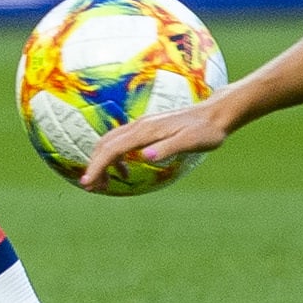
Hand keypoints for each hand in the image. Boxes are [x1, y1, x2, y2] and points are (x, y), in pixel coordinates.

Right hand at [77, 100, 232, 194]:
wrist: (214, 114)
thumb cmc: (205, 131)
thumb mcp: (191, 142)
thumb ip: (168, 148)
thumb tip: (146, 156)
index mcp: (146, 131)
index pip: (113, 149)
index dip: (98, 166)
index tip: (88, 182)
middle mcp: (139, 126)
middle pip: (106, 144)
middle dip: (95, 165)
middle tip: (92, 188)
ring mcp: (141, 126)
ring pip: (111, 141)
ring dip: (102, 160)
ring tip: (103, 183)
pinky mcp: (146, 129)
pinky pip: (121, 141)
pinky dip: (114, 156)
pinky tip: (123, 171)